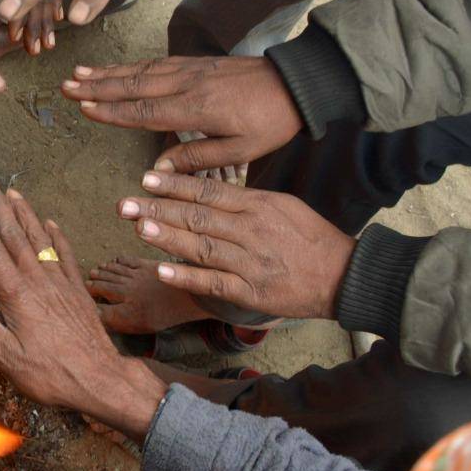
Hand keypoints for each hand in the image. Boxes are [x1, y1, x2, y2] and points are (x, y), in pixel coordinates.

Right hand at [0, 182, 164, 442]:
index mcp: (17, 294)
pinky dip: (57, 236)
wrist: (101, 380)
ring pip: (40, 239)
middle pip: (15, 236)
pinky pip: (67, 255)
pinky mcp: (78, 292)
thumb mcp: (6, 354)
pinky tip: (52, 224)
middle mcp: (39, 280)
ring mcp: (62, 283)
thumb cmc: (50, 374)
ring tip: (13, 194)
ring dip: (25, 215)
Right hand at [61, 57, 303, 172]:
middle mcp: (187, 84)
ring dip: (108, 72)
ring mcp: (191, 69)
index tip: (83, 107)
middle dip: (97, 85)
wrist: (298, 85)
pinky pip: (157, 63)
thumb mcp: (240, 150)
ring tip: (80, 73)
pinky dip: (132, 66)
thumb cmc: (271, 122)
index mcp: (196, 108)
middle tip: (66, 85)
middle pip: (134, 85)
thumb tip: (158, 173)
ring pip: (142, 71)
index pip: (144, 110)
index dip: (111, 110)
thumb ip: (197, 159)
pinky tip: (117, 68)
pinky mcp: (198, 63)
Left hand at [123, 171, 355, 319]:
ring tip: (138, 228)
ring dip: (168, 238)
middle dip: (158, 209)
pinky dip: (187, 277)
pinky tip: (161, 270)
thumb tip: (206, 189)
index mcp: (258, 206)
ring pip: (202, 247)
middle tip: (124, 204)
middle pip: (198, 217)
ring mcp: (250, 262)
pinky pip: (214, 283)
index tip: (145, 178)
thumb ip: (244, 199)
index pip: (208, 191)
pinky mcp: (252, 291)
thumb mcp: (282, 206)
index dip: (175, 185)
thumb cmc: (310, 239)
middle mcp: (251, 231)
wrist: (345, 276)